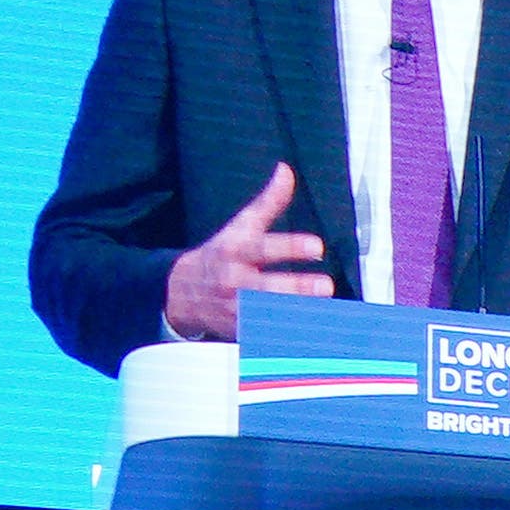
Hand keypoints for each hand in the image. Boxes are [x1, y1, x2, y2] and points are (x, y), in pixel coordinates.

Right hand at [163, 164, 330, 339]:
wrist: (182, 293)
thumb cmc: (221, 254)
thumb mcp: (239, 227)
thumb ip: (267, 203)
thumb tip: (286, 170)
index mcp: (234, 251)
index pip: (263, 248)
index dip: (290, 247)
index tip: (317, 247)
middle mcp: (234, 281)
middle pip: (267, 286)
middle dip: (296, 288)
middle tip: (325, 286)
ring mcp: (237, 310)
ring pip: (269, 316)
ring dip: (299, 315)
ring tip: (328, 313)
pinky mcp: (242, 333)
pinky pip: (268, 338)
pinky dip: (289, 339)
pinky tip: (316, 336)